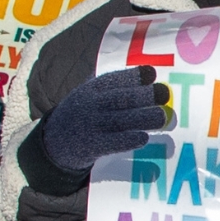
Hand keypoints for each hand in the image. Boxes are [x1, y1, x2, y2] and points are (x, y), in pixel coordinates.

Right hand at [42, 67, 169, 172]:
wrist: (55, 142)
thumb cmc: (81, 113)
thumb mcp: (87, 92)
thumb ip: (107, 84)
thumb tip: (143, 74)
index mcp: (91, 89)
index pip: (113, 79)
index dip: (133, 76)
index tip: (152, 74)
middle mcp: (90, 105)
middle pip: (120, 99)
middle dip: (144, 96)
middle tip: (164, 95)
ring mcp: (91, 126)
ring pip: (120, 121)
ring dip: (143, 118)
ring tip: (162, 117)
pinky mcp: (91, 147)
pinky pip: (112, 143)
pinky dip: (128, 140)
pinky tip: (143, 138)